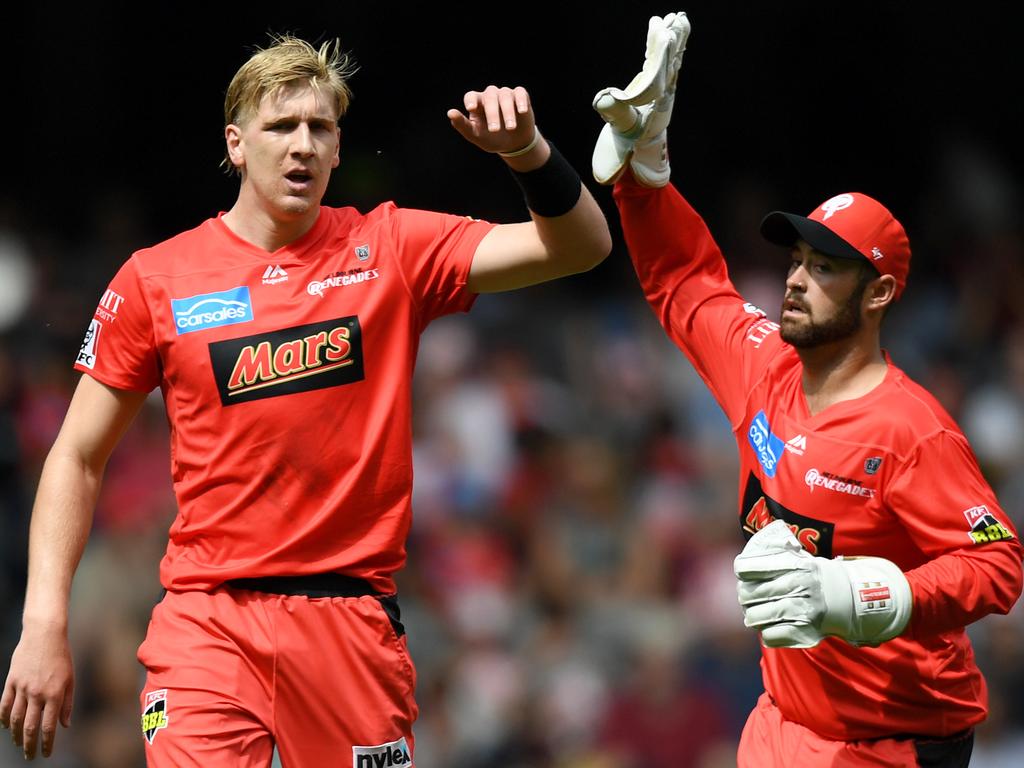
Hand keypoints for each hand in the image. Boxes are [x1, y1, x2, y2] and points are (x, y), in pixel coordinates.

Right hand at [0, 625, 74, 759]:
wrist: (45, 634)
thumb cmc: (61, 657)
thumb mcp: (70, 679)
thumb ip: (67, 703)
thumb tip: (65, 725)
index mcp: (54, 694)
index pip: (48, 726)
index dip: (47, 743)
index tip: (46, 754)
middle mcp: (37, 693)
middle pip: (30, 726)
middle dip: (29, 744)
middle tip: (29, 756)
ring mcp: (22, 687)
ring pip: (16, 718)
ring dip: (16, 734)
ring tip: (18, 743)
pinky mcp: (12, 681)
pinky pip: (5, 704)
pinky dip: (4, 718)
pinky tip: (7, 726)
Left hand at [448, 86, 545, 165]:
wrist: (514, 143)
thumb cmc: (491, 138)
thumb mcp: (476, 135)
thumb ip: (462, 125)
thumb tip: (450, 112)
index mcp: (476, 103)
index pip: (471, 96)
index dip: (471, 100)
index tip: (471, 108)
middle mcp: (490, 96)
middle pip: (489, 98)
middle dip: (492, 114)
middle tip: (494, 130)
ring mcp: (505, 94)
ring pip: (505, 96)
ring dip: (508, 112)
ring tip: (510, 128)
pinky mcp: (520, 96)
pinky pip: (520, 93)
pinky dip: (521, 101)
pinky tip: (522, 111)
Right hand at [592, 12, 690, 185]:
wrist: (639, 159)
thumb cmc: (629, 146)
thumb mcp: (620, 132)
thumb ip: (615, 114)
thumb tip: (605, 98)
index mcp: (656, 102)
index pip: (660, 70)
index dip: (661, 50)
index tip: (662, 31)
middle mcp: (663, 95)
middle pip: (672, 61)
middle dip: (674, 39)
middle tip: (678, 18)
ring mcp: (663, 93)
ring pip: (673, 61)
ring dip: (676, 41)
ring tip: (679, 19)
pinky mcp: (658, 92)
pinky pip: (667, 67)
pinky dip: (670, 50)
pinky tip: (670, 36)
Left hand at [734, 519, 911, 647]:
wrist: (852, 598)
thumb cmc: (817, 575)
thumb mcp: (801, 556)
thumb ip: (777, 551)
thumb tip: (751, 550)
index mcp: (795, 565)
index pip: (751, 567)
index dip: (742, 570)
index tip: (742, 573)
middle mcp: (799, 586)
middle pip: (750, 594)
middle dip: (745, 596)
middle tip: (746, 596)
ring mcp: (803, 609)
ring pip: (757, 616)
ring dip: (752, 616)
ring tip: (753, 614)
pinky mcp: (805, 630)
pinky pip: (771, 635)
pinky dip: (766, 632)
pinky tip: (768, 627)